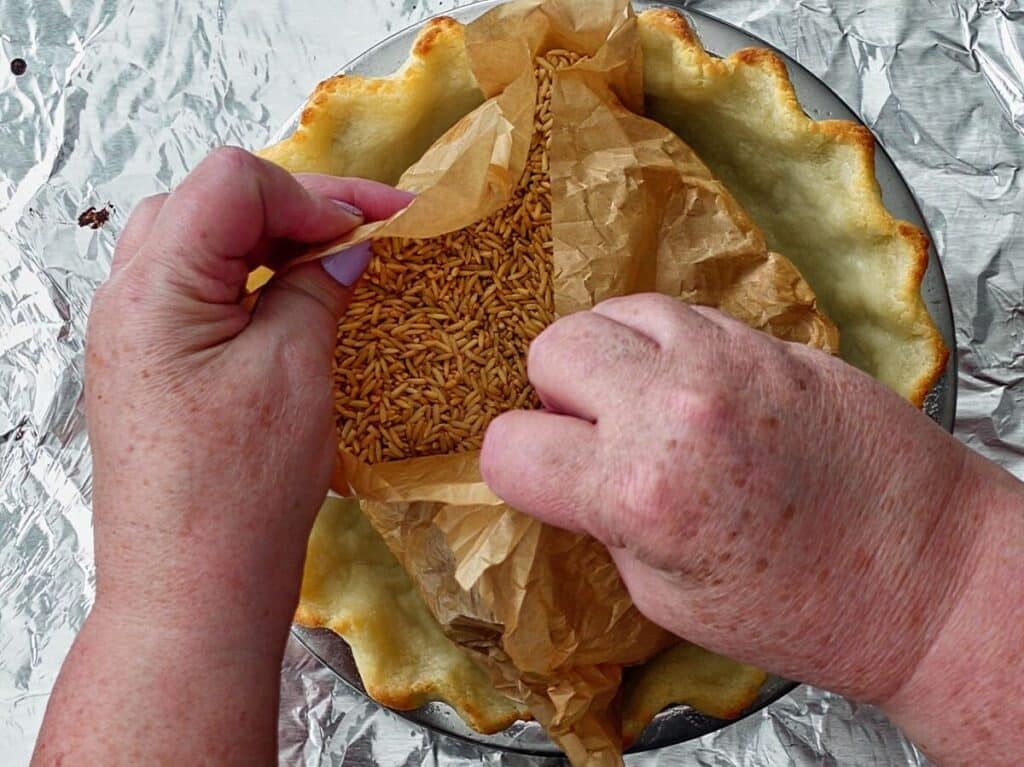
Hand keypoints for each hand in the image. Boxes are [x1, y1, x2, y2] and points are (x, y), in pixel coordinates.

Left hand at [33, 147, 411, 765]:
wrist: (191, 595)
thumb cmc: (240, 491)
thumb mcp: (292, 371)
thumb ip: (314, 290)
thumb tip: (347, 248)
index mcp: (153, 286)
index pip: (233, 182)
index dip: (313, 192)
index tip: (375, 227)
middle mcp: (127, 298)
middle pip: (211, 202)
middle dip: (294, 206)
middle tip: (365, 233)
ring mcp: (134, 335)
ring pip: (203, 243)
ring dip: (272, 239)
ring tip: (334, 260)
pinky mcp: (153, 368)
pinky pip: (201, 292)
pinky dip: (253, 281)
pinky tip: (295, 302)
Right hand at [481, 293, 1023, 765]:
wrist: (923, 572)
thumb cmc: (800, 607)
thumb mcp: (666, 595)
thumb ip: (602, 518)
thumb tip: (566, 468)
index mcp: (638, 491)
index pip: (509, 447)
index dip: (519, 469)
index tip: (544, 479)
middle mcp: (674, 406)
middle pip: (552, 348)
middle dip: (559, 395)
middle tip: (596, 434)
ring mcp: (725, 358)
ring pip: (610, 312)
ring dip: (610, 357)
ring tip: (643, 404)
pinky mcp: (767, 337)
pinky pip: (676, 313)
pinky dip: (664, 344)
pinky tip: (691, 387)